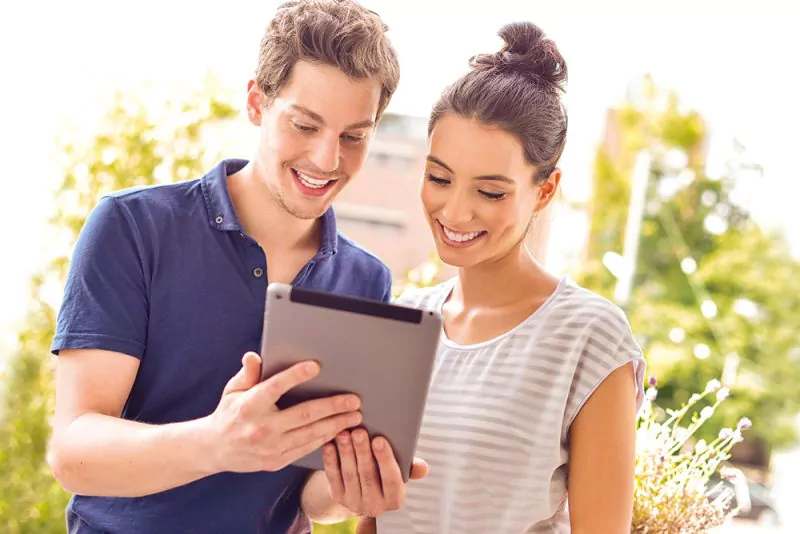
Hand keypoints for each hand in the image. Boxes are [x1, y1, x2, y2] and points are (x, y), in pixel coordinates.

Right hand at [204, 352, 362, 473]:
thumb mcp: (233, 390)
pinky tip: (338, 431)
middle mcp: (261, 427)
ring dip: (335, 424)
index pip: (276, 387)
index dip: (296, 376)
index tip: (316, 366)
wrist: (214, 449)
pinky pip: (305, 449)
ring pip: (310, 434)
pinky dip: (324, 439)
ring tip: (354, 416)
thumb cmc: (229, 414)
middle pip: (303, 414)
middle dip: (332, 406)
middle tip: (354, 400)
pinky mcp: (275, 461)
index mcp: (250, 405)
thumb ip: (247, 373)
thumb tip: (254, 356)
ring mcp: (269, 447)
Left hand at [322, 428, 427, 517]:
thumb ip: (409, 467)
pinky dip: (331, 460)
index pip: (392, 479)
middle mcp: (375, 505)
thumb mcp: (400, 472)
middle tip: (359, 431)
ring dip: (346, 452)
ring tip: (344, 433)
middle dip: (363, 451)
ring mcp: (354, 503)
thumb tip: (423, 468)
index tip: (380, 440)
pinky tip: (330, 444)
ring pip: (350, 474)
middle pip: (368, 475)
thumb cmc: (384, 474)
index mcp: (395, 498)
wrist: (362, 491)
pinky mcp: (338, 497)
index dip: (385, 459)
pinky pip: (333, 477)